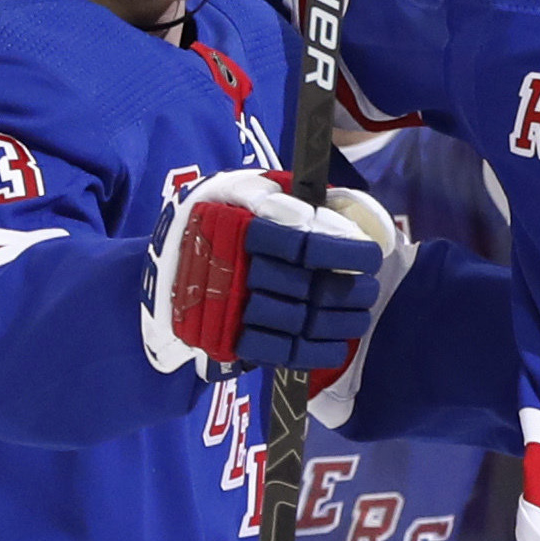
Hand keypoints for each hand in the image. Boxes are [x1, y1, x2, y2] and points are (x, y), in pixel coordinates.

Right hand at [143, 170, 396, 376]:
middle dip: (348, 291)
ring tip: (360, 315)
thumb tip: (340, 217)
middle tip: (369, 289)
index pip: (304, 242)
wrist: (168, 259)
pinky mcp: (227, 336)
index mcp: (241, 223)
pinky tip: (337, 345)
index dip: (344, 252)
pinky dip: (313, 351)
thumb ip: (288, 196)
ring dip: (338, 322)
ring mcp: (229, 304)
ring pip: (297, 319)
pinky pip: (277, 350)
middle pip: (305, 285)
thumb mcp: (246, 189)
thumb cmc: (222, 215)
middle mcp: (234, 265)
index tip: (372, 257)